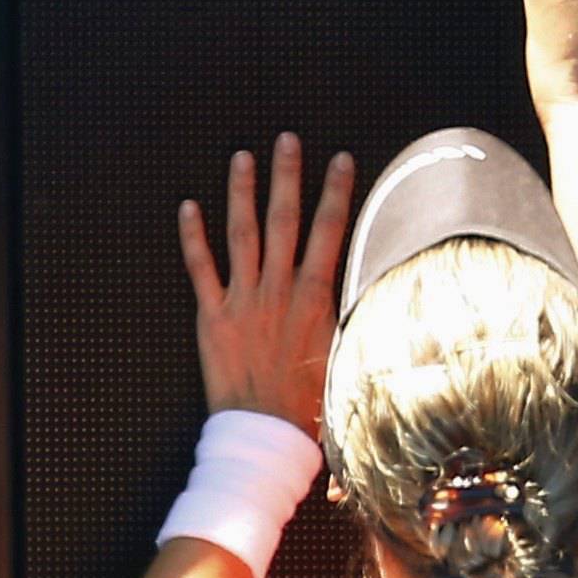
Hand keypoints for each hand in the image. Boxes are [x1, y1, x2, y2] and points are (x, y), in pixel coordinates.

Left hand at [177, 135, 354, 434]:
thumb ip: (359, 320)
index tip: (342, 158)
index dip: (337, 191)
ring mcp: (242, 301)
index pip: (330, 231)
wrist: (265, 438)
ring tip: (242, 157)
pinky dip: (193, 238)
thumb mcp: (349, 358)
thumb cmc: (312, 407)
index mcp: (314, 298)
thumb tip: (389, 296)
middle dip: (288, 176)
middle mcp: (278, 290)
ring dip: (242, 192)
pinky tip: (188, 207)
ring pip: (242, 234)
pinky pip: (200, 270)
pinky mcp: (212, 318)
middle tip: (288, 138)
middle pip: (285, 220)